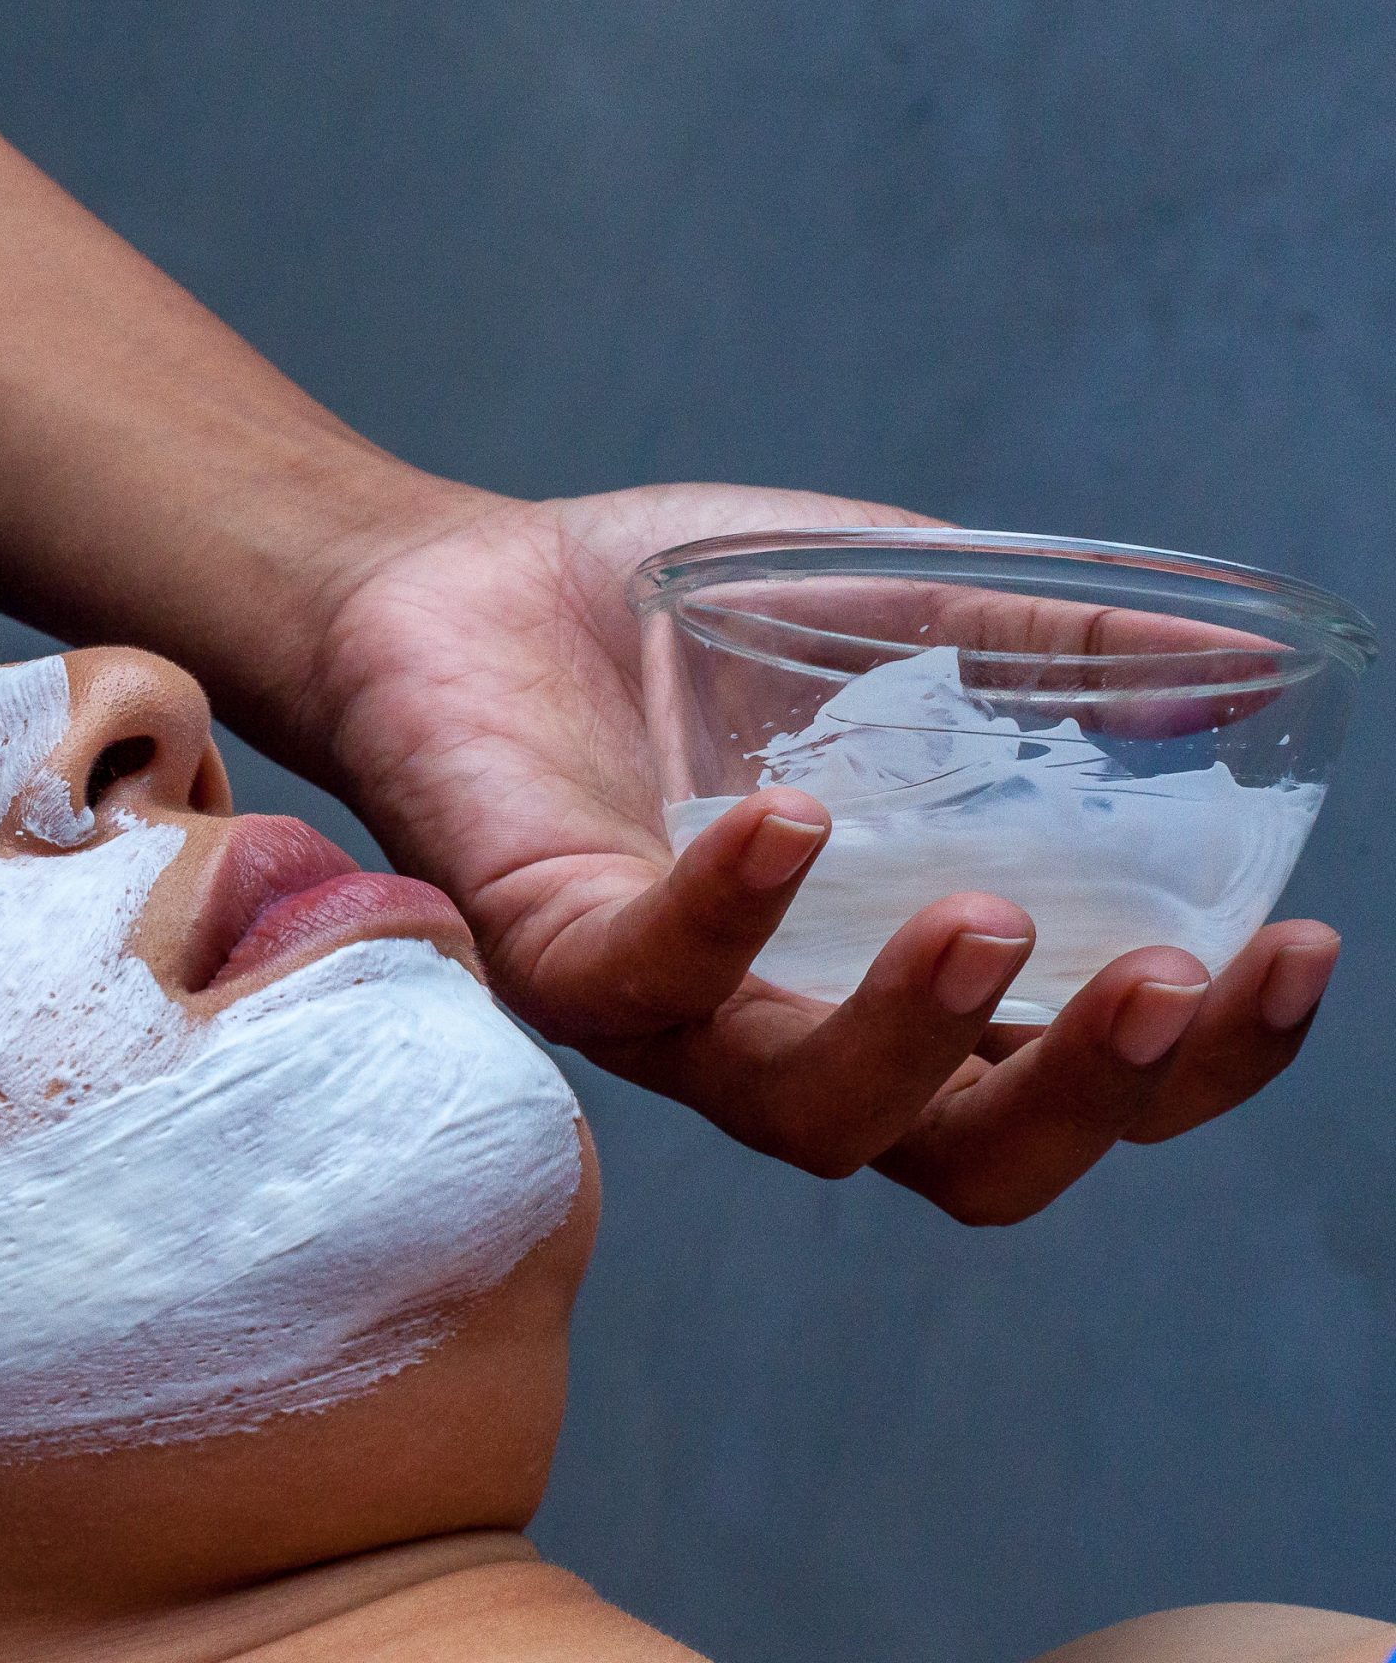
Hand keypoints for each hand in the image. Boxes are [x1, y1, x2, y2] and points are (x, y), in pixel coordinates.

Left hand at [310, 482, 1332, 1223]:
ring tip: (992, 921)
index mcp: (889, 984)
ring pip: (806, 1115)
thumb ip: (1043, 650)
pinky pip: (638, 976)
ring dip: (914, 1037)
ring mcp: (658, 1013)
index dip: (1198, 1065)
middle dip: (1090, 1098)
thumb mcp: (884, 610)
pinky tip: (789, 819)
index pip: (1071, 1086)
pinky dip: (723, 912)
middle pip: (968, 1158)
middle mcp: (784, 1032)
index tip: (1299, 956)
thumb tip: (1242, 674)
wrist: (445, 586)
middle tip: (1165, 985)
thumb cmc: (658, 628)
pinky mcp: (538, 953)